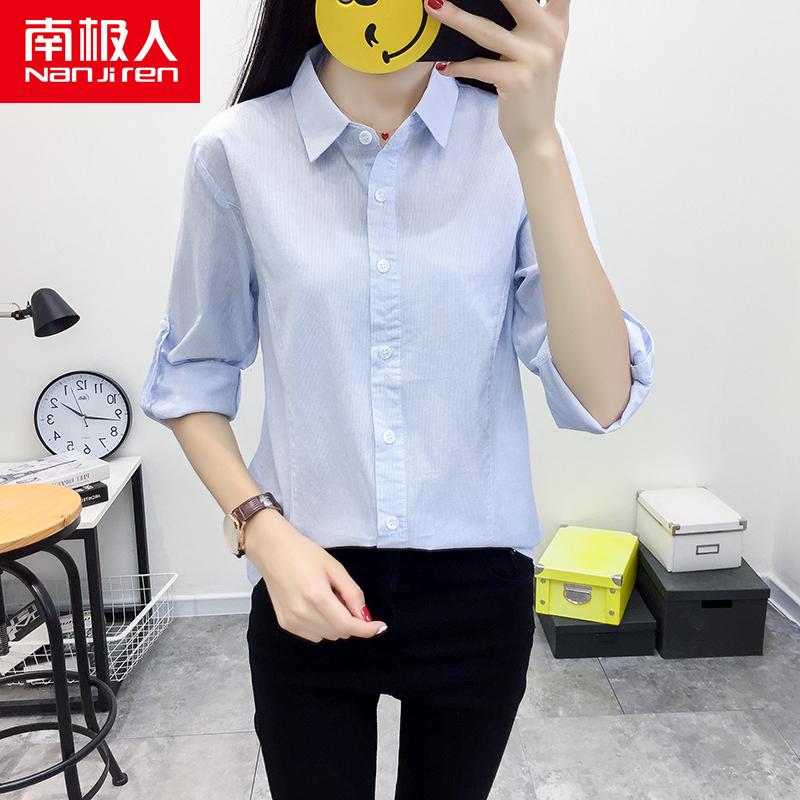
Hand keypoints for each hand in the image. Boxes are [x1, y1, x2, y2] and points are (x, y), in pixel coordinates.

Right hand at [244, 512, 387, 642]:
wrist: (272, 550)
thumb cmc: (304, 554)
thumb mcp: (334, 567)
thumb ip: (352, 593)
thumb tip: (365, 616)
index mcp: (317, 596)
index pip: (347, 626)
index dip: (367, 630)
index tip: (380, 627)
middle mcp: (302, 613)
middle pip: (339, 632)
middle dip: (350, 620)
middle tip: (343, 596)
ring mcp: (292, 621)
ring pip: (328, 636)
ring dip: (336, 623)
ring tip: (327, 598)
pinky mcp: (285, 624)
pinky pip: (314, 635)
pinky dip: (322, 626)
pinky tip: (315, 606)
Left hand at [423, 0, 569, 153]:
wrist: (536, 134)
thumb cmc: (530, 90)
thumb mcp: (539, 49)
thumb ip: (531, 20)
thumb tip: (491, 2)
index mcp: (556, 23)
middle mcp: (549, 36)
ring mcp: (534, 58)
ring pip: (486, 30)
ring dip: (455, 17)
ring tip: (432, 6)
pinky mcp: (517, 80)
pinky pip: (478, 66)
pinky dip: (457, 66)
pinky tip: (443, 66)